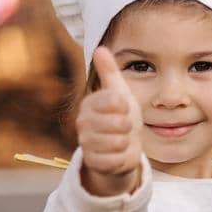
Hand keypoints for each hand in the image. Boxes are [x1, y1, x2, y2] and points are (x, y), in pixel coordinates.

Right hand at [77, 44, 143, 196]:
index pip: (115, 100)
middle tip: (123, 128)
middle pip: (119, 123)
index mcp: (90, 103)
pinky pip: (115, 160)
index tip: (123, 109)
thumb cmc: (121, 118)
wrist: (122, 149)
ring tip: (120, 140)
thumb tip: (100, 49)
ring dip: (126, 143)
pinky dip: (122, 158)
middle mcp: (83, 122)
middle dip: (128, 127)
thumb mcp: (120, 93)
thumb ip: (110, 72)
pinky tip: (117, 154)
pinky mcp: (92, 162)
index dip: (125, 107)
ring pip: (118, 142)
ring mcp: (86, 143)